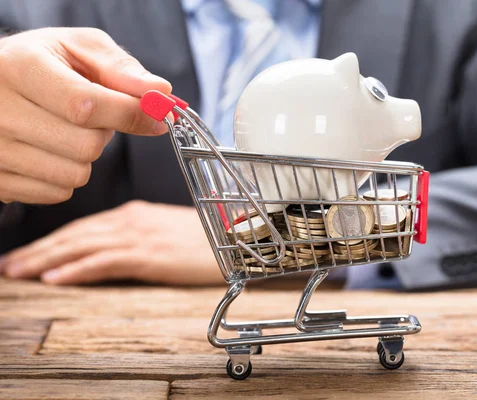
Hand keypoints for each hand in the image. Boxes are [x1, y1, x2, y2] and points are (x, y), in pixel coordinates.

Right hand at [0, 28, 172, 204]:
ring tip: (67, 130)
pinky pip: (57, 193)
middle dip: (104, 133)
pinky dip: (66, 175)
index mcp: (20, 67)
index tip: (158, 115)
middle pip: (86, 146)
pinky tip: (51, 150)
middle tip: (91, 116)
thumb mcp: (79, 48)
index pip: (86, 105)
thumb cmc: (44, 63)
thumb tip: (161, 92)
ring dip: (86, 157)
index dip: (131, 113)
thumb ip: (121, 68)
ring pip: (75, 174)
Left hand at [1, 201, 222, 285]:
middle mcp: (131, 220)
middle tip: (10, 264)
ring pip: (81, 246)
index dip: (51, 239)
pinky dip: (76, 269)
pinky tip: (55, 278)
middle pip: (75, 234)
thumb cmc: (205, 237)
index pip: (83, 226)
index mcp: (134, 213)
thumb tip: (112, 250)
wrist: (236, 239)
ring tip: (19, 272)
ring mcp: (139, 236)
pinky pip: (104, 261)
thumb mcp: (166, 231)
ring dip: (46, 260)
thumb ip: (137, 235)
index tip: (27, 252)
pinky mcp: (149, 255)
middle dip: (38, 250)